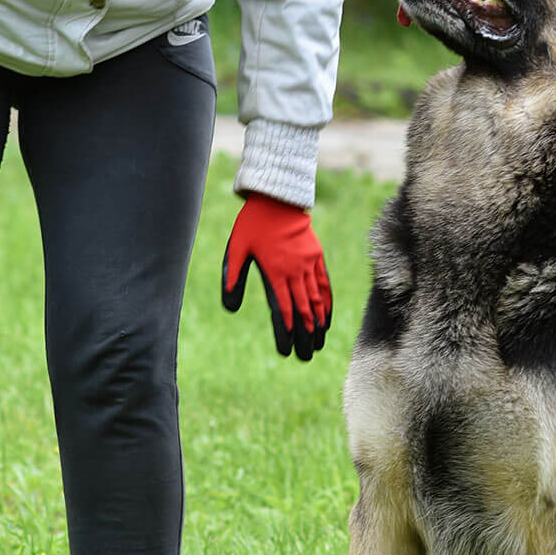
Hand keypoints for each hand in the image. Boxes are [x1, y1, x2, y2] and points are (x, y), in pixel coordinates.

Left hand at [221, 192, 332, 359]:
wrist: (277, 198)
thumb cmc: (252, 223)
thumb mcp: (236, 248)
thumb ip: (233, 277)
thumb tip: (229, 307)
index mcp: (275, 271)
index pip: (283, 307)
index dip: (286, 330)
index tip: (288, 349)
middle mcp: (295, 270)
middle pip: (302, 308)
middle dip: (304, 334)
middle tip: (305, 356)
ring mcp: (308, 263)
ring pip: (315, 299)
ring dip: (317, 323)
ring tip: (318, 343)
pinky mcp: (316, 255)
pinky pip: (324, 283)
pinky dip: (326, 302)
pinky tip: (326, 317)